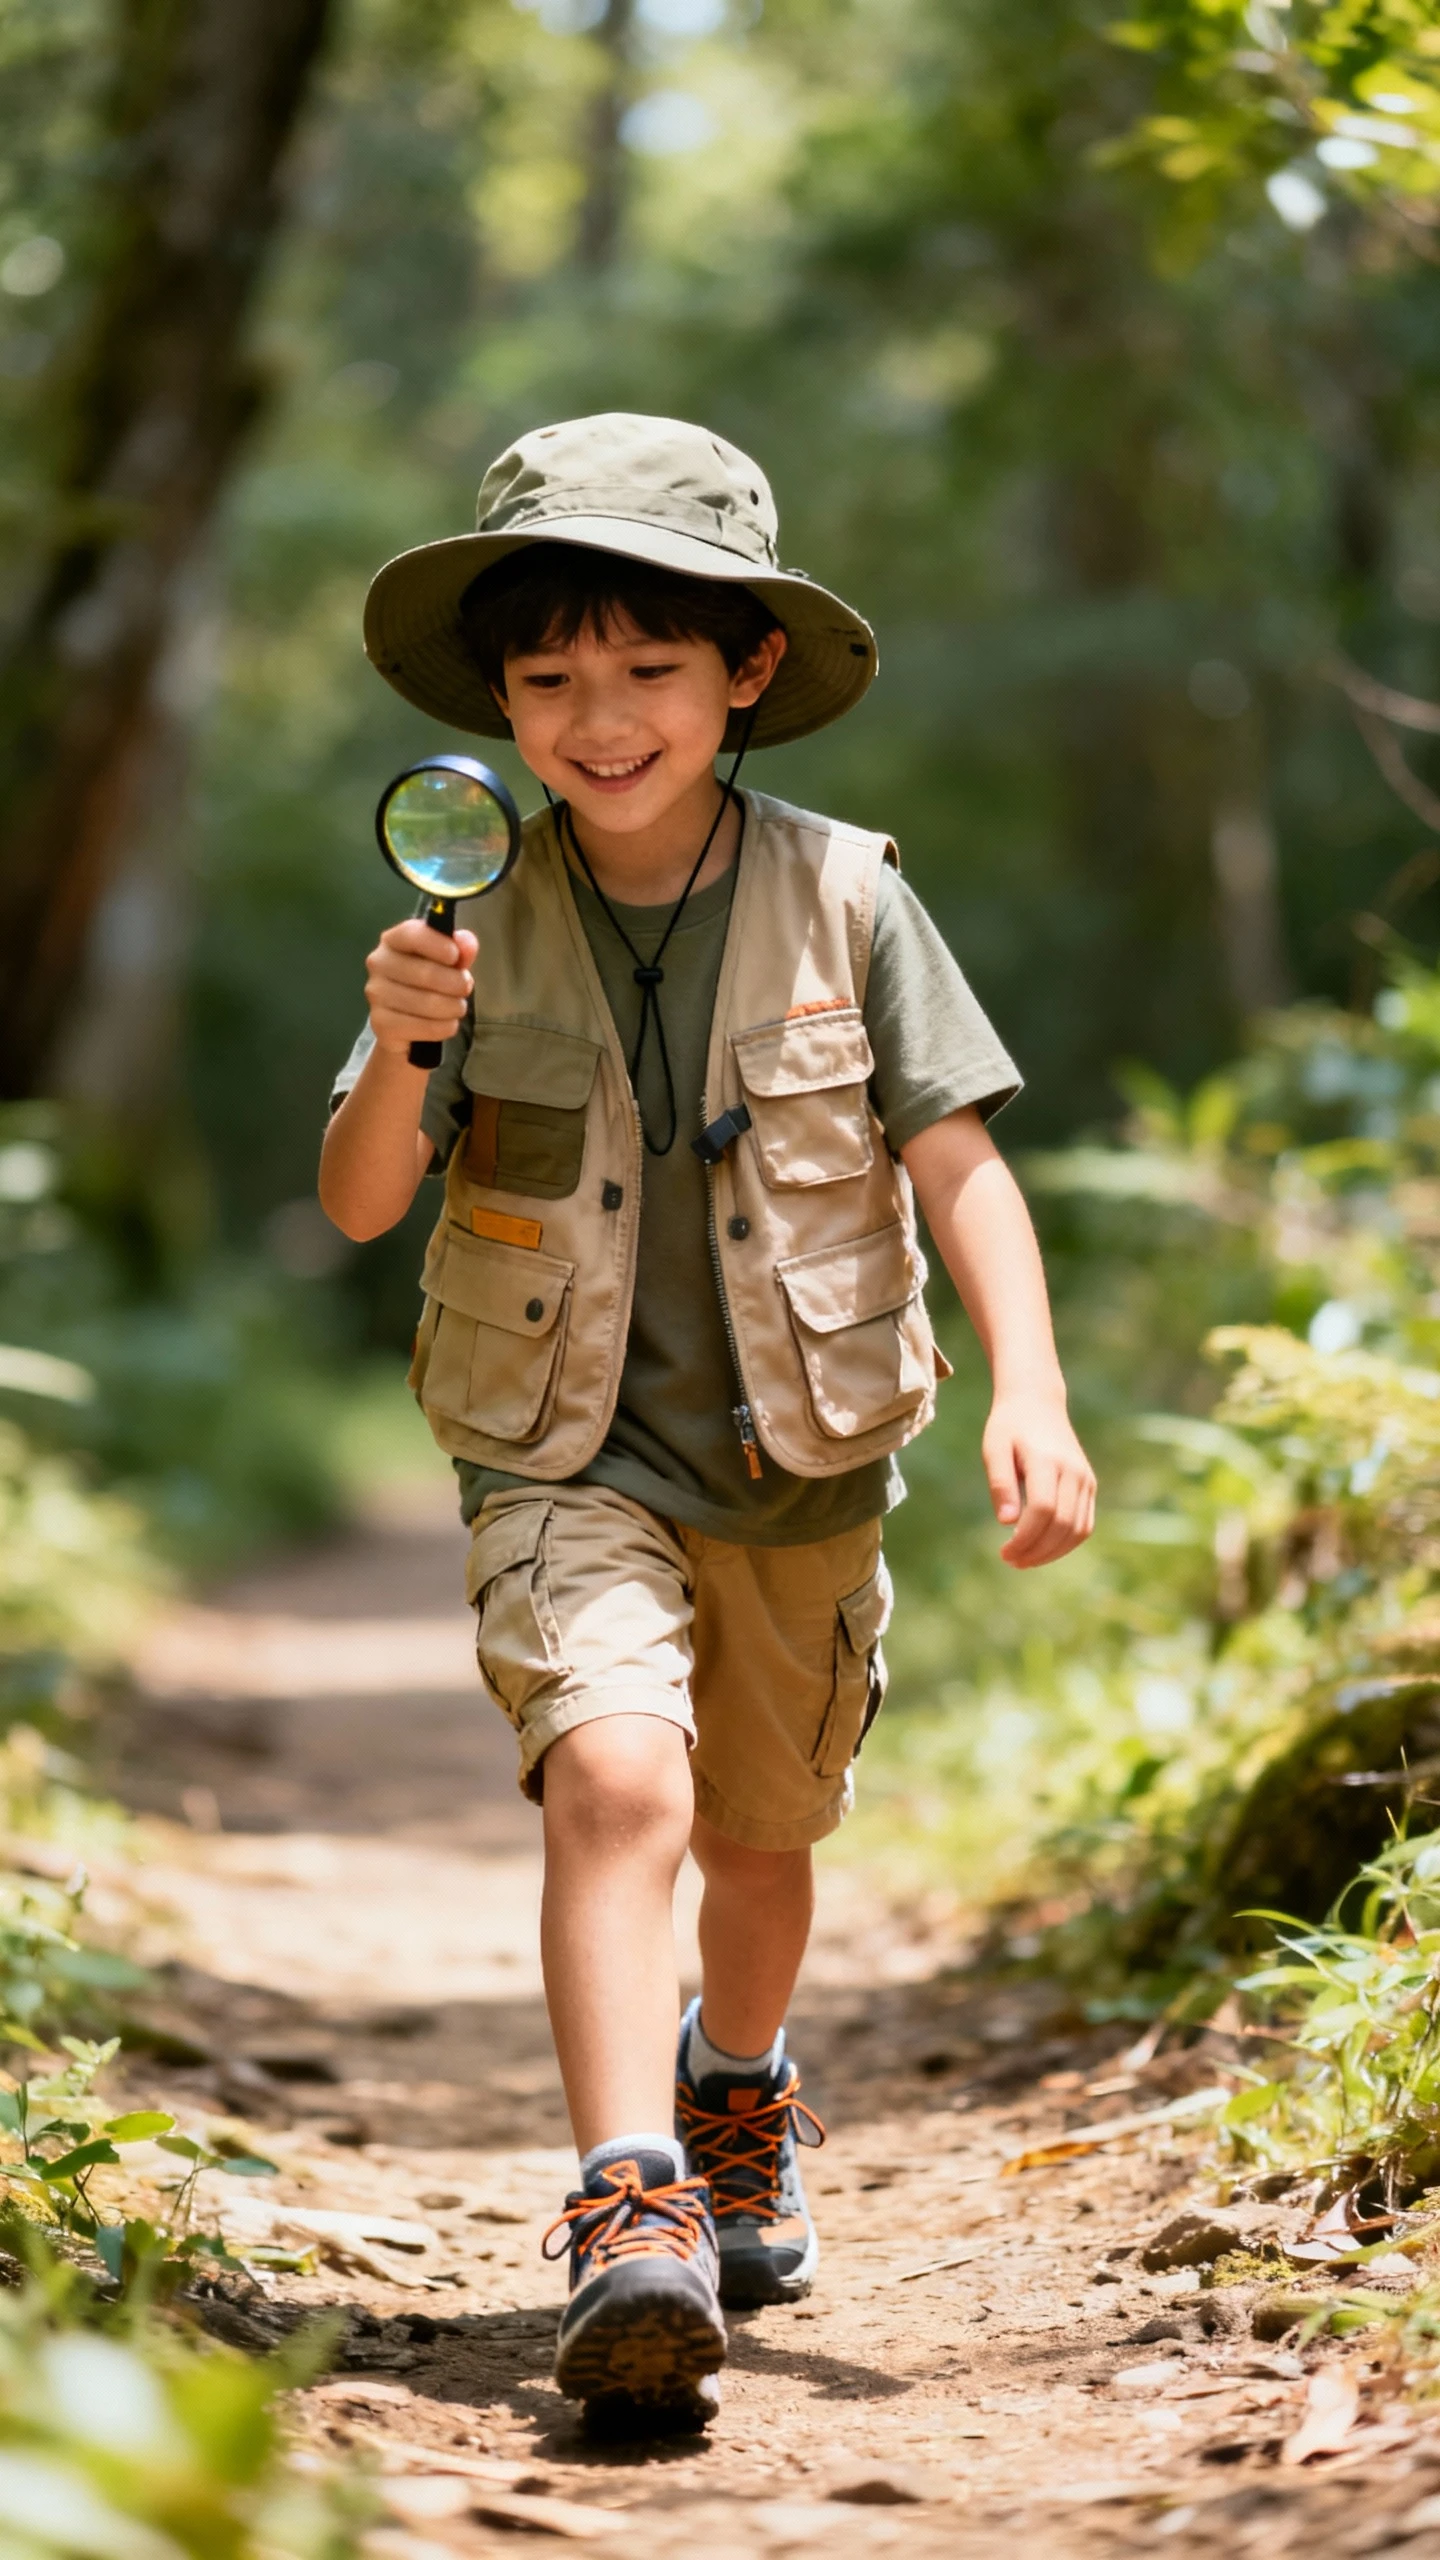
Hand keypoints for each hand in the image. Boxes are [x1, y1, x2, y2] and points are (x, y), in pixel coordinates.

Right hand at [365, 918, 476, 1058]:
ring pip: (427, 1003)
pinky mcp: (381, 1023)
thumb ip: (460, 951)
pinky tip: (448, 1024)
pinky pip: (423, 1027)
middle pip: (425, 973)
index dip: (436, 944)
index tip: (456, 956)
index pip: (411, 934)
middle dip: (456, 983)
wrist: (404, 1023)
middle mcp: (379, 964)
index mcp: (393, 940)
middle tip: (466, 988)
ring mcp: (377, 994)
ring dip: (453, 1007)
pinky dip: (444, 1027)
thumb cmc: (429, 983)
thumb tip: (467, 943)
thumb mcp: (448, 963)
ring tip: (458, 1007)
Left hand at [983, 1389, 1095, 1568]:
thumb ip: (1000, 1483)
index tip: (1003, 1551)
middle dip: (1036, 1550)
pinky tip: (1042, 1550)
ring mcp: (1085, 1479)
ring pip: (1077, 1529)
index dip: (1025, 1537)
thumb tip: (1006, 1522)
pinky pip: (1085, 1525)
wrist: (1037, 1403)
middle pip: (1062, 1524)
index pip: (1043, 1509)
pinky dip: (1066, 1544)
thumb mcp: (994, 1448)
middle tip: (1010, 1560)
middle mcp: (1073, 1471)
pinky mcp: (1089, 1486)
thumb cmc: (1009, 1427)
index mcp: (1047, 1460)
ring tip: (1024, 1560)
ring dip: (1052, 1553)